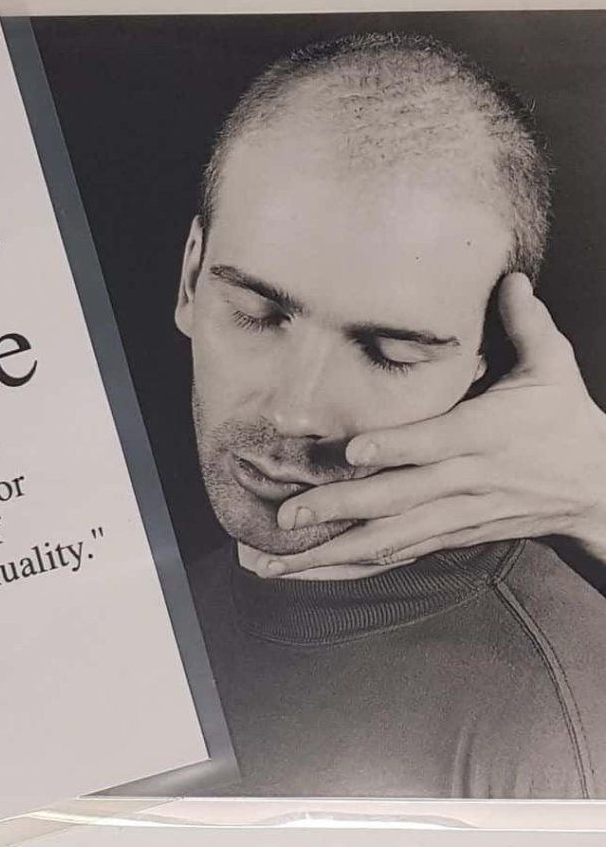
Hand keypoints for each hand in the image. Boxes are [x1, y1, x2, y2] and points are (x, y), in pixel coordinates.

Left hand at [248, 273, 605, 576]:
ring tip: (274, 560)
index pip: (436, 442)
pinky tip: (304, 572)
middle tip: (288, 513)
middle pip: (399, 500)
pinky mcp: (447, 537)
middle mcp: (465, 481)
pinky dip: (347, 567)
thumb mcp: (554, 368)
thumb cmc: (565, 422)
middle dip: (341, 509)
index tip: (352, 451)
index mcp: (487, 435)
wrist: (596, 491)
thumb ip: (526, 323)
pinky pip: (392, 557)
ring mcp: (454, 516)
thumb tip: (509, 275)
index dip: (396, 448)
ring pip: (387, 540)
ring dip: (329, 552)